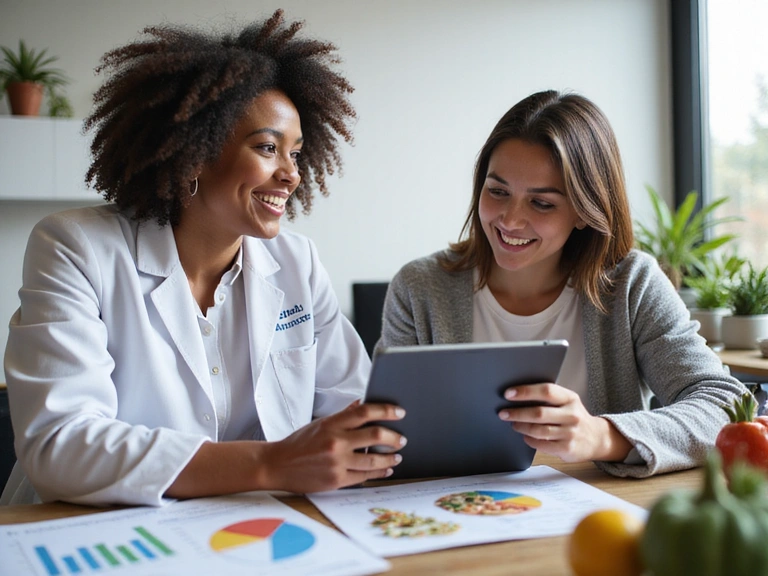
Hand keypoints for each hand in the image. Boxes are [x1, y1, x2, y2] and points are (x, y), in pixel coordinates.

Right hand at [259, 401, 406, 492]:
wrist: (276, 465)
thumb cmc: (299, 443)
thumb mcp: (320, 423)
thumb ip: (343, 415)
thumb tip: (362, 404)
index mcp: (331, 423)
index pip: (365, 412)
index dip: (386, 410)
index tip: (400, 412)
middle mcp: (335, 442)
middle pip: (375, 435)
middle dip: (394, 437)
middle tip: (402, 438)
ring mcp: (336, 462)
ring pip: (373, 459)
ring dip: (390, 457)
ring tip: (397, 455)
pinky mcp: (336, 480)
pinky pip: (364, 476)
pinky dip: (378, 472)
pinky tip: (386, 469)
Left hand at [498, 383, 631, 462]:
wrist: (596, 438)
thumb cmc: (572, 416)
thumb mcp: (566, 402)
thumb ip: (547, 398)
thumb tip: (516, 396)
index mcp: (570, 398)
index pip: (546, 391)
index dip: (526, 392)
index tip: (508, 394)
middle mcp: (572, 414)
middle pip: (539, 413)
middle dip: (517, 413)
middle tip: (503, 413)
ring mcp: (571, 432)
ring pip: (539, 430)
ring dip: (521, 427)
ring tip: (513, 424)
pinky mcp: (568, 448)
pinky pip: (542, 444)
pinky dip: (530, 440)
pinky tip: (525, 436)